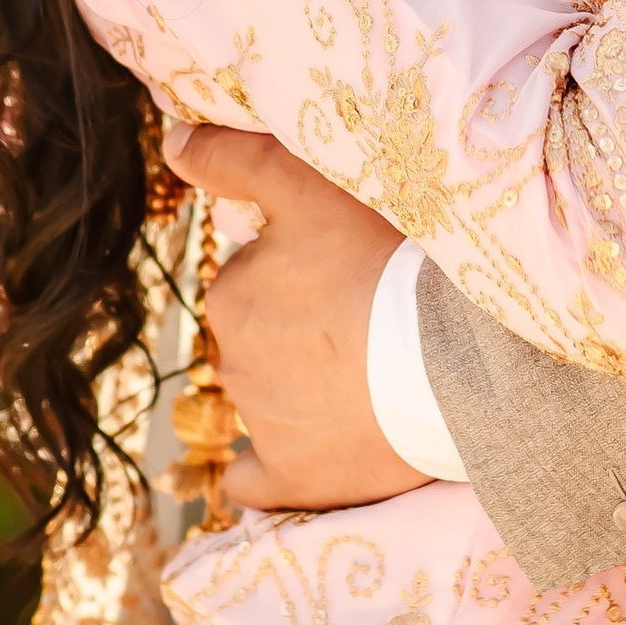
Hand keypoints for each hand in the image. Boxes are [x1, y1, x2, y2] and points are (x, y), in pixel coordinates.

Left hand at [166, 124, 424, 512]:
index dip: (304, 273)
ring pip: (270, 400)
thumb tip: (172, 142)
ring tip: (372, 377)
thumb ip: (235, 158)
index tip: (349, 272)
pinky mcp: (295, 478)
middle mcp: (233, 361)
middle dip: (300, 331)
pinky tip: (300, 456)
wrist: (453, 360)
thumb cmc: (387, 261)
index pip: (257, 280)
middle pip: (262, 340)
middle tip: (367, 320)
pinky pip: (254, 482)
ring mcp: (262, 425)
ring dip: (304, 390)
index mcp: (231, 295)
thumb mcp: (311, 187)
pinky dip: (267, 472)